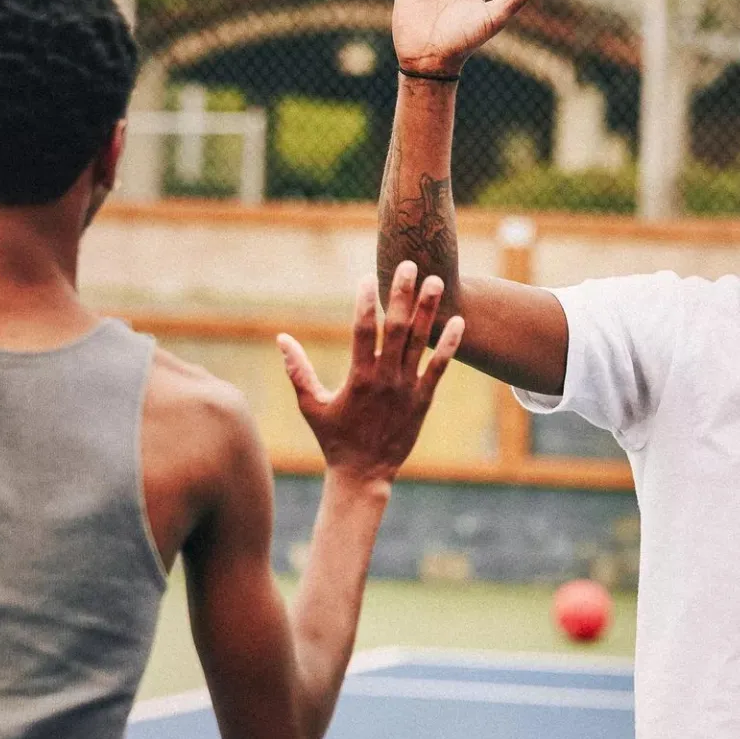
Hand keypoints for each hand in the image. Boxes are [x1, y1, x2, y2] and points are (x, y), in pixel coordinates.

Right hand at [278, 262, 466, 483]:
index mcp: (358, 377)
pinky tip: (458, 321)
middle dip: (403, 295)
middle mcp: (385, 378)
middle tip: (409, 265)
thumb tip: (281, 338)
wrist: (364, 473)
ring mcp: (407, 388)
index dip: (366, 302)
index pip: (363, 330)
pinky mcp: (424, 400)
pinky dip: (449, 344)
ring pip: (420, 342)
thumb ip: (297, 370)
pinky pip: (439, 368)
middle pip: (397, 328)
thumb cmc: (334, 438)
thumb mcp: (311, 405)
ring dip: (429, 310)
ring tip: (437, 281)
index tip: (369, 277)